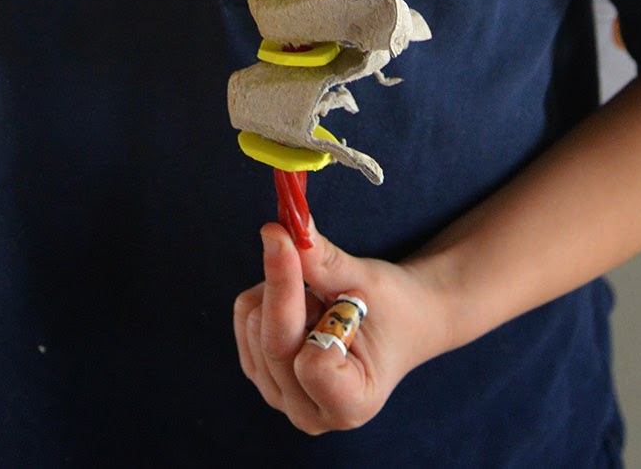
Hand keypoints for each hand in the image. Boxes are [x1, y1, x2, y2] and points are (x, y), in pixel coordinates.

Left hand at [234, 220, 443, 434]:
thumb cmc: (391, 308)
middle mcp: (309, 414)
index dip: (307, 308)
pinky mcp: (258, 371)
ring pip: (253, 322)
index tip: (310, 258)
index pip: (310, 365)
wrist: (397, 322)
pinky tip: (302, 304)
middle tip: (323, 273)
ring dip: (284, 292)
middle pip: (273, 340)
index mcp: (351, 405)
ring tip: (323, 302)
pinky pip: (243, 315)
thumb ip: (323, 261)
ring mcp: (279, 396)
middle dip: (293, 287)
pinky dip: (268, 293)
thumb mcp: (366, 282)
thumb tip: (281, 227)